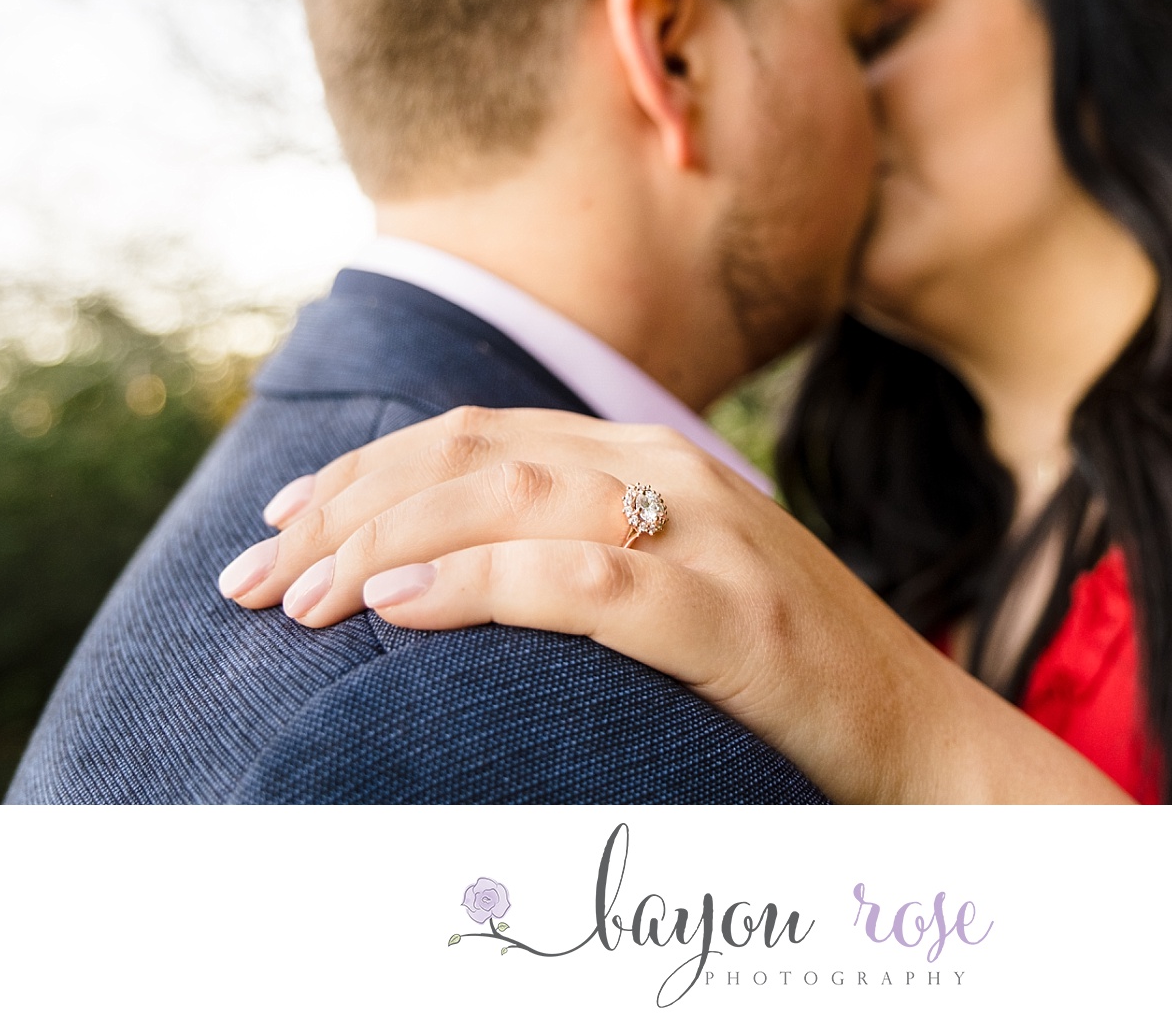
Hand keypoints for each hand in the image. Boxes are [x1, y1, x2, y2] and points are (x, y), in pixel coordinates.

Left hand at [219, 406, 1130, 803]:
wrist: (918, 735)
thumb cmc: (777, 669)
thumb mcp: (670, 578)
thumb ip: (576, 547)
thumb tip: (437, 562)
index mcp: (648, 457)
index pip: (474, 437)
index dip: (360, 473)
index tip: (278, 528)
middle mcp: (670, 473)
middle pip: (468, 459)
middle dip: (340, 511)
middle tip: (253, 580)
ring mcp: (705, 538)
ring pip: (507, 504)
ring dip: (382, 544)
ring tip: (298, 600)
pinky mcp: (728, 618)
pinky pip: (581, 584)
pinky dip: (477, 586)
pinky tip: (398, 608)